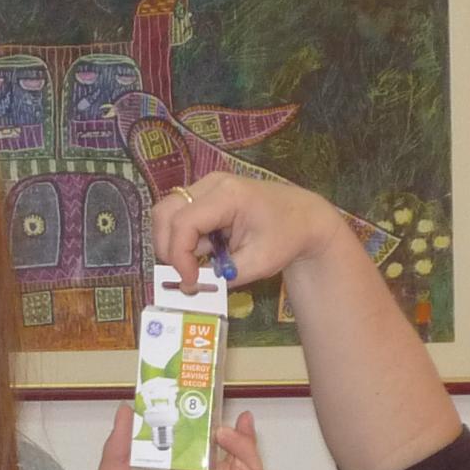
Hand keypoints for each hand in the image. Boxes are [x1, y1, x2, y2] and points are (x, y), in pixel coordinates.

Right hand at [152, 171, 346, 293]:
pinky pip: (179, 215)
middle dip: (168, 248)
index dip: (179, 255)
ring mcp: (206, 186)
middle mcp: (212, 183)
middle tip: (184, 273)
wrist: (304, 218)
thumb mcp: (259, 263)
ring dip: (174, 243)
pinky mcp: (204, 195)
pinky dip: (184, 238)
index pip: (184, 223)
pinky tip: (206, 251)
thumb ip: (223, 276)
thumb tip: (191, 286)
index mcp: (228, 195)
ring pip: (167, 213)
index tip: (190, 281)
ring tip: (197, 263)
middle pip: (165, 212)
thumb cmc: (286, 237)